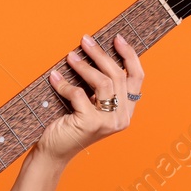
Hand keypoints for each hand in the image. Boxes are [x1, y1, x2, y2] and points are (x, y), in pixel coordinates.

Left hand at [36, 32, 144, 163]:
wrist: (54, 152)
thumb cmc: (70, 126)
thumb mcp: (90, 105)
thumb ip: (99, 87)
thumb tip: (93, 52)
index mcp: (126, 111)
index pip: (137, 78)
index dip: (129, 56)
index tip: (117, 39)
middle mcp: (122, 117)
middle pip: (118, 76)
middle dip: (101, 54)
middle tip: (85, 41)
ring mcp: (108, 122)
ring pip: (102, 82)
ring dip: (84, 66)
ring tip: (70, 56)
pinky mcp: (91, 123)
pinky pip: (78, 94)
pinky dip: (64, 84)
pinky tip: (54, 78)